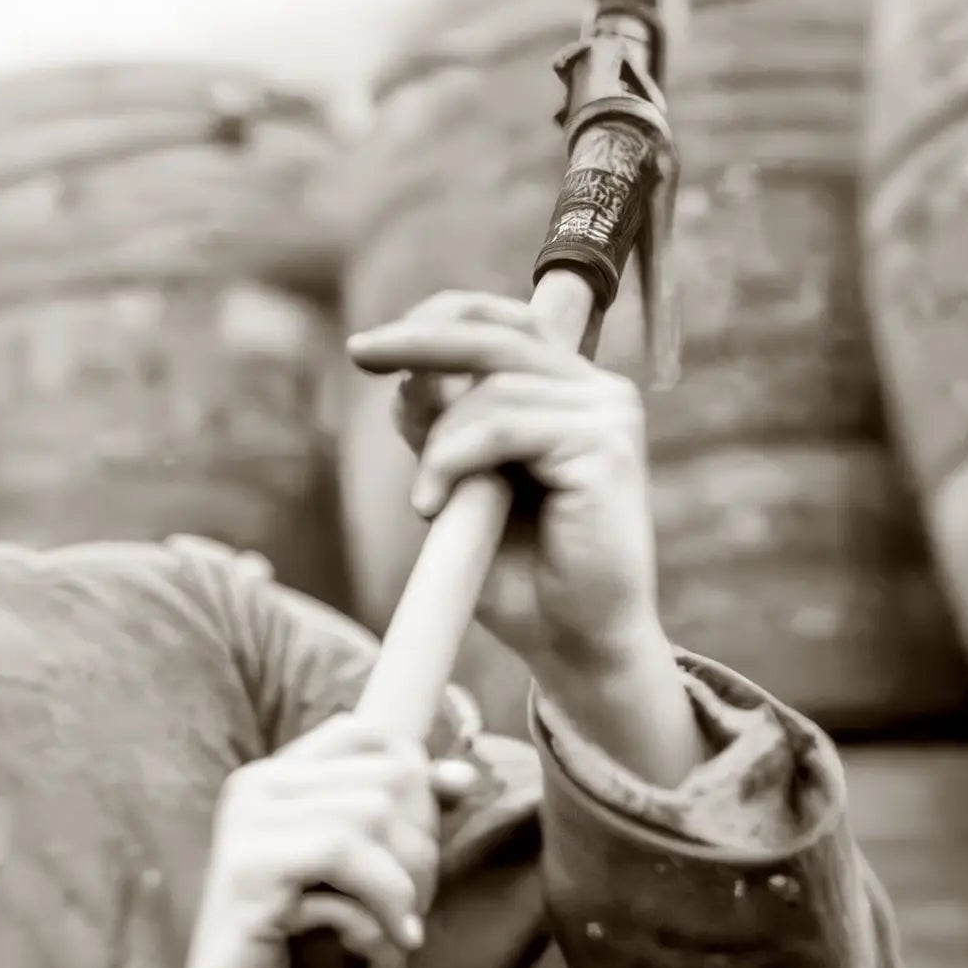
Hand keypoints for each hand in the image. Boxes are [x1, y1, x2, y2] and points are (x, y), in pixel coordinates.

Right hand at [162, 712, 479, 967]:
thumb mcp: (371, 890)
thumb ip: (408, 829)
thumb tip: (463, 776)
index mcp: (278, 782)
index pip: (372, 735)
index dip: (420, 785)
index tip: (424, 855)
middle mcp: (255, 787)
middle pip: (390, 778)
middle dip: (422, 857)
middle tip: (406, 921)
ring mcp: (246, 823)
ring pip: (375, 816)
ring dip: (405, 894)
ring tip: (392, 947)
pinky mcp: (248, 868)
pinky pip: (346, 856)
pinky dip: (378, 915)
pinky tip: (373, 965)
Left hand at [347, 290, 663, 682]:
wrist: (575, 645)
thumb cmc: (524, 580)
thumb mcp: (466, 494)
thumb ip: (446, 437)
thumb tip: (409, 380)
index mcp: (569, 395)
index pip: (502, 326)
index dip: (437, 322)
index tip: (369, 346)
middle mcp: (597, 392)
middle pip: (496, 335)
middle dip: (419, 340)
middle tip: (359, 350)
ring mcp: (608, 413)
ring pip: (489, 389)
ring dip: (437, 446)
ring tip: (426, 505)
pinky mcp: (606, 444)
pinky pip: (503, 424)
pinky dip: (454, 458)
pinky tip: (434, 505)